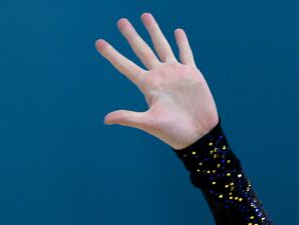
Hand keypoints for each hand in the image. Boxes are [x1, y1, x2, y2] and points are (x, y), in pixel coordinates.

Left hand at [95, 12, 218, 149]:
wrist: (199, 135)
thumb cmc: (174, 132)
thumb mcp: (150, 123)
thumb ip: (129, 118)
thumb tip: (106, 119)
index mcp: (148, 86)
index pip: (125, 66)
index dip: (112, 55)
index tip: (99, 43)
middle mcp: (159, 76)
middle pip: (142, 50)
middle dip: (131, 36)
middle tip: (121, 21)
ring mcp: (175, 73)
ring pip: (161, 46)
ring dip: (154, 31)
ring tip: (145, 16)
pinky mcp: (191, 74)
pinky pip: (185, 54)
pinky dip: (182, 42)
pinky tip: (177, 31)